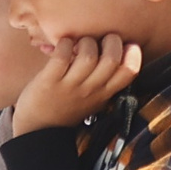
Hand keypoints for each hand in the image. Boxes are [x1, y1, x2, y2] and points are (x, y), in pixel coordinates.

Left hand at [10, 35, 141, 135]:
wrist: (37, 131)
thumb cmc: (66, 109)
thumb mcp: (93, 100)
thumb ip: (105, 82)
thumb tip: (115, 51)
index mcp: (104, 93)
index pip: (129, 72)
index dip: (133, 54)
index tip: (127, 45)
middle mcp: (90, 90)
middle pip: (111, 59)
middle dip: (111, 40)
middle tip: (102, 38)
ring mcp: (70, 86)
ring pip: (87, 55)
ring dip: (85, 41)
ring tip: (79, 43)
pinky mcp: (49, 81)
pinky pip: (61, 56)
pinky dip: (64, 44)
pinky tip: (63, 44)